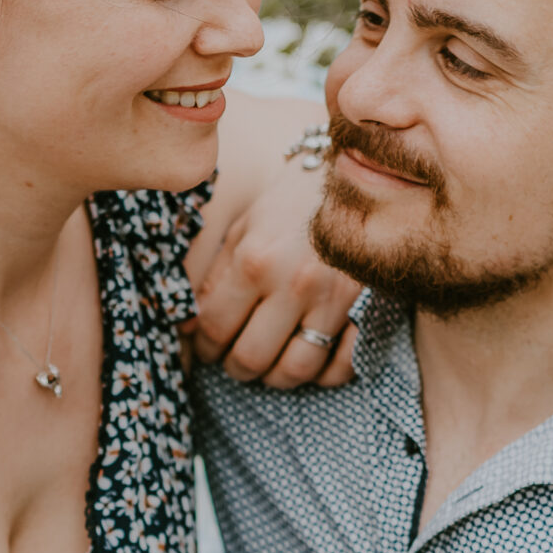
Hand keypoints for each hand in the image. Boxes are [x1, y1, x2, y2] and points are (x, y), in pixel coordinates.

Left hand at [186, 151, 358, 387]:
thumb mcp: (243, 230)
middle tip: (234, 358)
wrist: (355, 176)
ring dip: (275, 376)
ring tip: (269, 363)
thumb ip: (212, 278)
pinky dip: (322, 375)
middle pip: (251, 358)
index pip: (215, 328)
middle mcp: (293, 284)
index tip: (208, 346)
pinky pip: (341, 366)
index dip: (204, 346)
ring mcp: (334, 299)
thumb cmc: (290, 204)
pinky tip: (309, 357)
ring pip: (295, 371)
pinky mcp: (366, 307)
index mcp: (255, 261)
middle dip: (236, 367)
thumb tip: (186, 328)